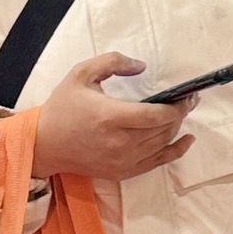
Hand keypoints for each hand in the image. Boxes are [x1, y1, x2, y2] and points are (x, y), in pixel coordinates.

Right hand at [32, 54, 196, 181]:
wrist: (44, 144)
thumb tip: (141, 65)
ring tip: (180, 113)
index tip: (186, 96)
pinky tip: (186, 140)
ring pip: (162, 144)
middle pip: (163, 130)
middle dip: (180, 114)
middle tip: (188, 100)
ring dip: (176, 128)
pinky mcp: (121, 172)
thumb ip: (112, 62)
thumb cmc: (62, 107)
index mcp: (109, 116)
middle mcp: (119, 142)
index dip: (177, 106)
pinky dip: (175, 152)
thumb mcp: (81, 74)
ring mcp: (121, 160)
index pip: (156, 115)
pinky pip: (157, 163)